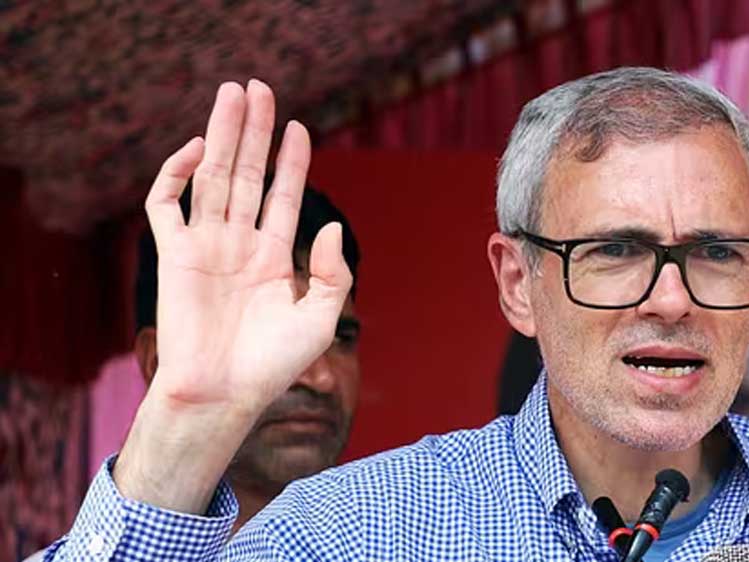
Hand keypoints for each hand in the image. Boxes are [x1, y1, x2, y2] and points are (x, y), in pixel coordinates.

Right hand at [145, 79, 350, 413]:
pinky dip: (176, 173)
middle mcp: (239, 244)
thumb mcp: (319, 319)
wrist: (223, 395)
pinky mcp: (173, 255)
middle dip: (253, 132)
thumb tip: (329, 224)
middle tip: (258, 87)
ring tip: (233, 92)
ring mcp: (205, 246)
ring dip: (222, 134)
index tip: (299, 128)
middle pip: (246, 174)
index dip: (291, 162)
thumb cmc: (273, 366)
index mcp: (273, 257)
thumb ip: (331, 272)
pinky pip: (166, 205)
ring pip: (211, 177)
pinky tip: (199, 147)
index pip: (283, 196)